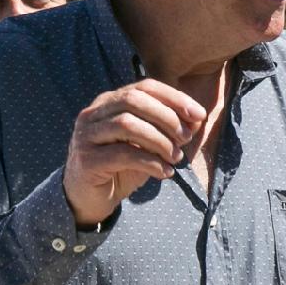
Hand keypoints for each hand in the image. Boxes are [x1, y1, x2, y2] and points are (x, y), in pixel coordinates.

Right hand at [63, 80, 206, 226]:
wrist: (91, 198)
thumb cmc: (123, 166)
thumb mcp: (151, 144)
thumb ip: (171, 128)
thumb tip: (198, 118)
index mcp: (109, 102)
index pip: (145, 87)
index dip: (175, 98)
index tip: (199, 115)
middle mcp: (93, 113)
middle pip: (134, 100)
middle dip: (167, 118)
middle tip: (186, 139)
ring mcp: (86, 135)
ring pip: (127, 125)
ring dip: (160, 141)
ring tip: (176, 158)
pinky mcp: (86, 159)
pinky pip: (123, 154)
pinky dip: (151, 163)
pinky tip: (165, 173)